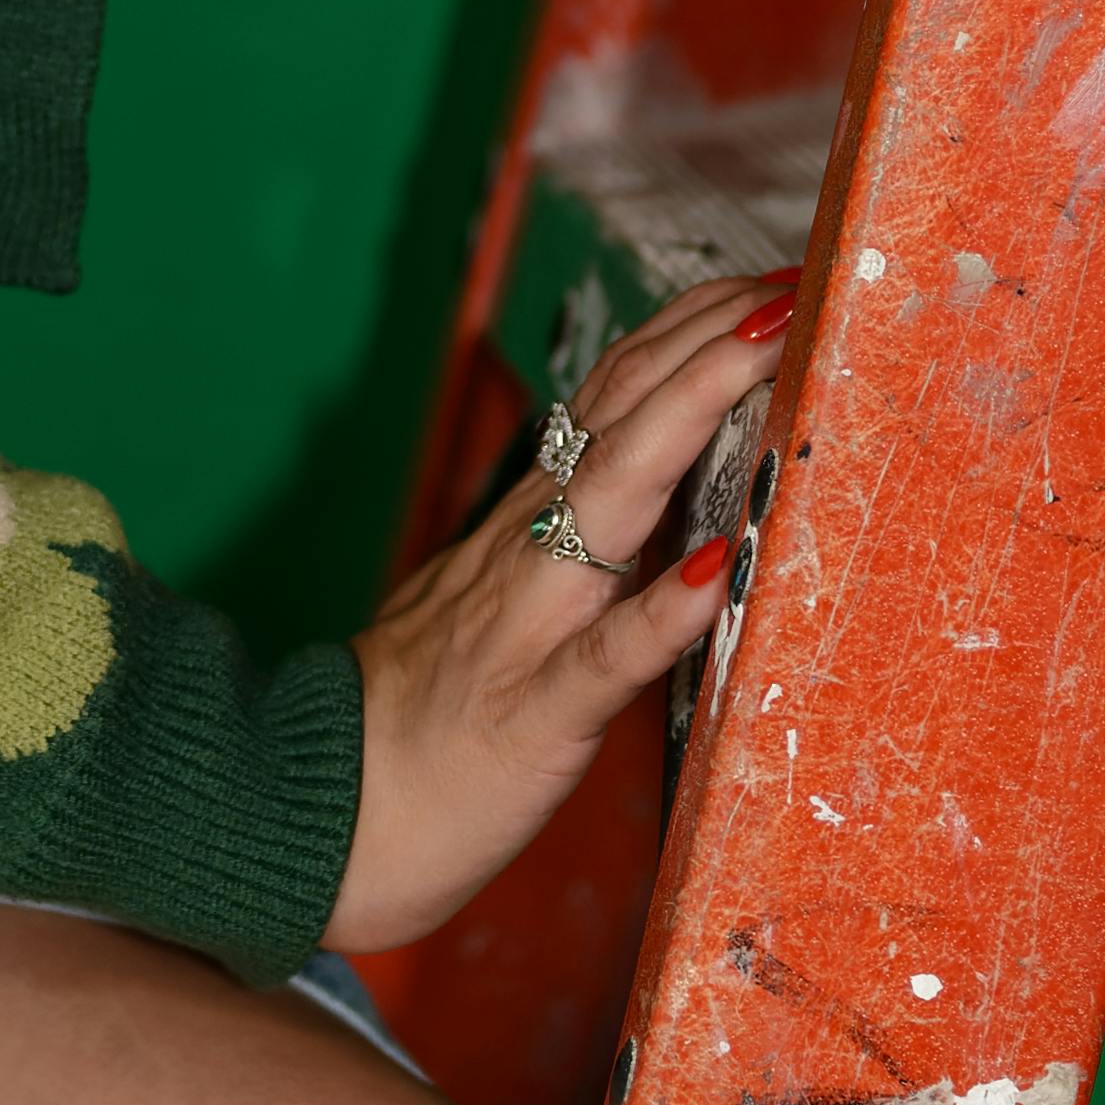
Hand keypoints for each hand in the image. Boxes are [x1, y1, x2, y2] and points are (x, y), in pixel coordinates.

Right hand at [327, 271, 797, 958]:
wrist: (314, 823)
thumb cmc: (421, 730)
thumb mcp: (498, 612)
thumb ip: (567, 555)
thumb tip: (668, 511)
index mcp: (523, 529)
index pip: (611, 401)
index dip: (687, 335)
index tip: (764, 282)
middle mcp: (525, 554)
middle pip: (622, 419)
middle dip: (709, 341)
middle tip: (790, 282)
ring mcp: (527, 629)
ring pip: (612, 501)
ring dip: (693, 416)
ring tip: (767, 355)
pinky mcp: (533, 717)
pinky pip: (604, 659)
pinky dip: (662, 608)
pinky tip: (721, 567)